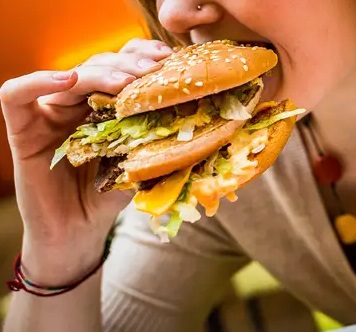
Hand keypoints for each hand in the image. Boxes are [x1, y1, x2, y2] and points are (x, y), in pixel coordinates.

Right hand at [0, 38, 172, 283]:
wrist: (77, 232)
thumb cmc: (108, 198)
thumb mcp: (139, 163)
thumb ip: (157, 141)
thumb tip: (199, 121)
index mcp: (105, 106)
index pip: (120, 67)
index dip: (141, 57)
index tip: (166, 58)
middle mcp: (77, 104)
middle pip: (97, 65)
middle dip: (127, 64)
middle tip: (152, 69)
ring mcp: (49, 114)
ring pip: (67, 76)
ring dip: (98, 72)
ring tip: (125, 80)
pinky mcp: (24, 130)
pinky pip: (15, 96)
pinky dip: (37, 81)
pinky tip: (68, 80)